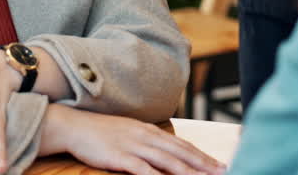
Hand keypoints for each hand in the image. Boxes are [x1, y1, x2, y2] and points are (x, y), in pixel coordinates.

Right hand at [39, 104, 224, 174]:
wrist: (74, 126)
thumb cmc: (101, 133)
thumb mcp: (129, 132)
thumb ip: (148, 142)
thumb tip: (166, 152)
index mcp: (150, 130)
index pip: (182, 144)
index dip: (202, 155)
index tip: (219, 164)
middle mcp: (146, 136)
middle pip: (181, 152)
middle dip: (204, 164)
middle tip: (223, 172)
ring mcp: (134, 146)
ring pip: (168, 160)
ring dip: (188, 171)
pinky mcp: (120, 157)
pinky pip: (143, 169)